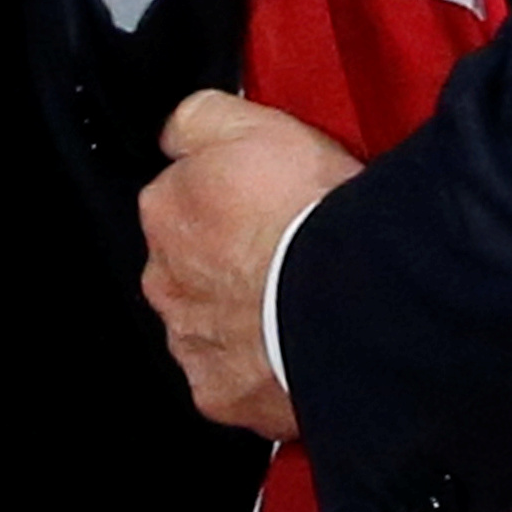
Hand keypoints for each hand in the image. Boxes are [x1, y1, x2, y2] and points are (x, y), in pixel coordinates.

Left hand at [139, 91, 362, 437]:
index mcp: (164, 211)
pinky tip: (292, 347)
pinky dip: (256, 367)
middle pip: (187, 266)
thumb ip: (197, 119)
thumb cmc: (306, 209)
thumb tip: (174, 135)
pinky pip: (233, 378)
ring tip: (294, 303)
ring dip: (239, 316)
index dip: (224, 200)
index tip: (262, 204)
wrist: (347, 296)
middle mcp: (163, 280)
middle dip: (224, 263)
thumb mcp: (254, 122)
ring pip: (207, 324)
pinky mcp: (220, 393)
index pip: (179, 199)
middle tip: (283, 254)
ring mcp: (190, 341)